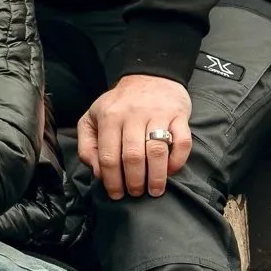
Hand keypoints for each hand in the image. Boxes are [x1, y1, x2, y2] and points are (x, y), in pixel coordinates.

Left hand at [77, 74, 192, 199]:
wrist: (149, 76)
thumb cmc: (118, 104)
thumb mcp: (92, 119)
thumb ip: (87, 146)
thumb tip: (97, 172)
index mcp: (109, 117)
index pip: (108, 156)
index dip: (112, 180)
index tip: (116, 194)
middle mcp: (133, 115)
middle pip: (133, 157)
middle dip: (134, 182)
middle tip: (136, 193)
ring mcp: (158, 114)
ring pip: (157, 151)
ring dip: (156, 177)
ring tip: (154, 190)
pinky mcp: (179, 115)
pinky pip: (182, 142)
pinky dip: (177, 161)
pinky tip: (170, 171)